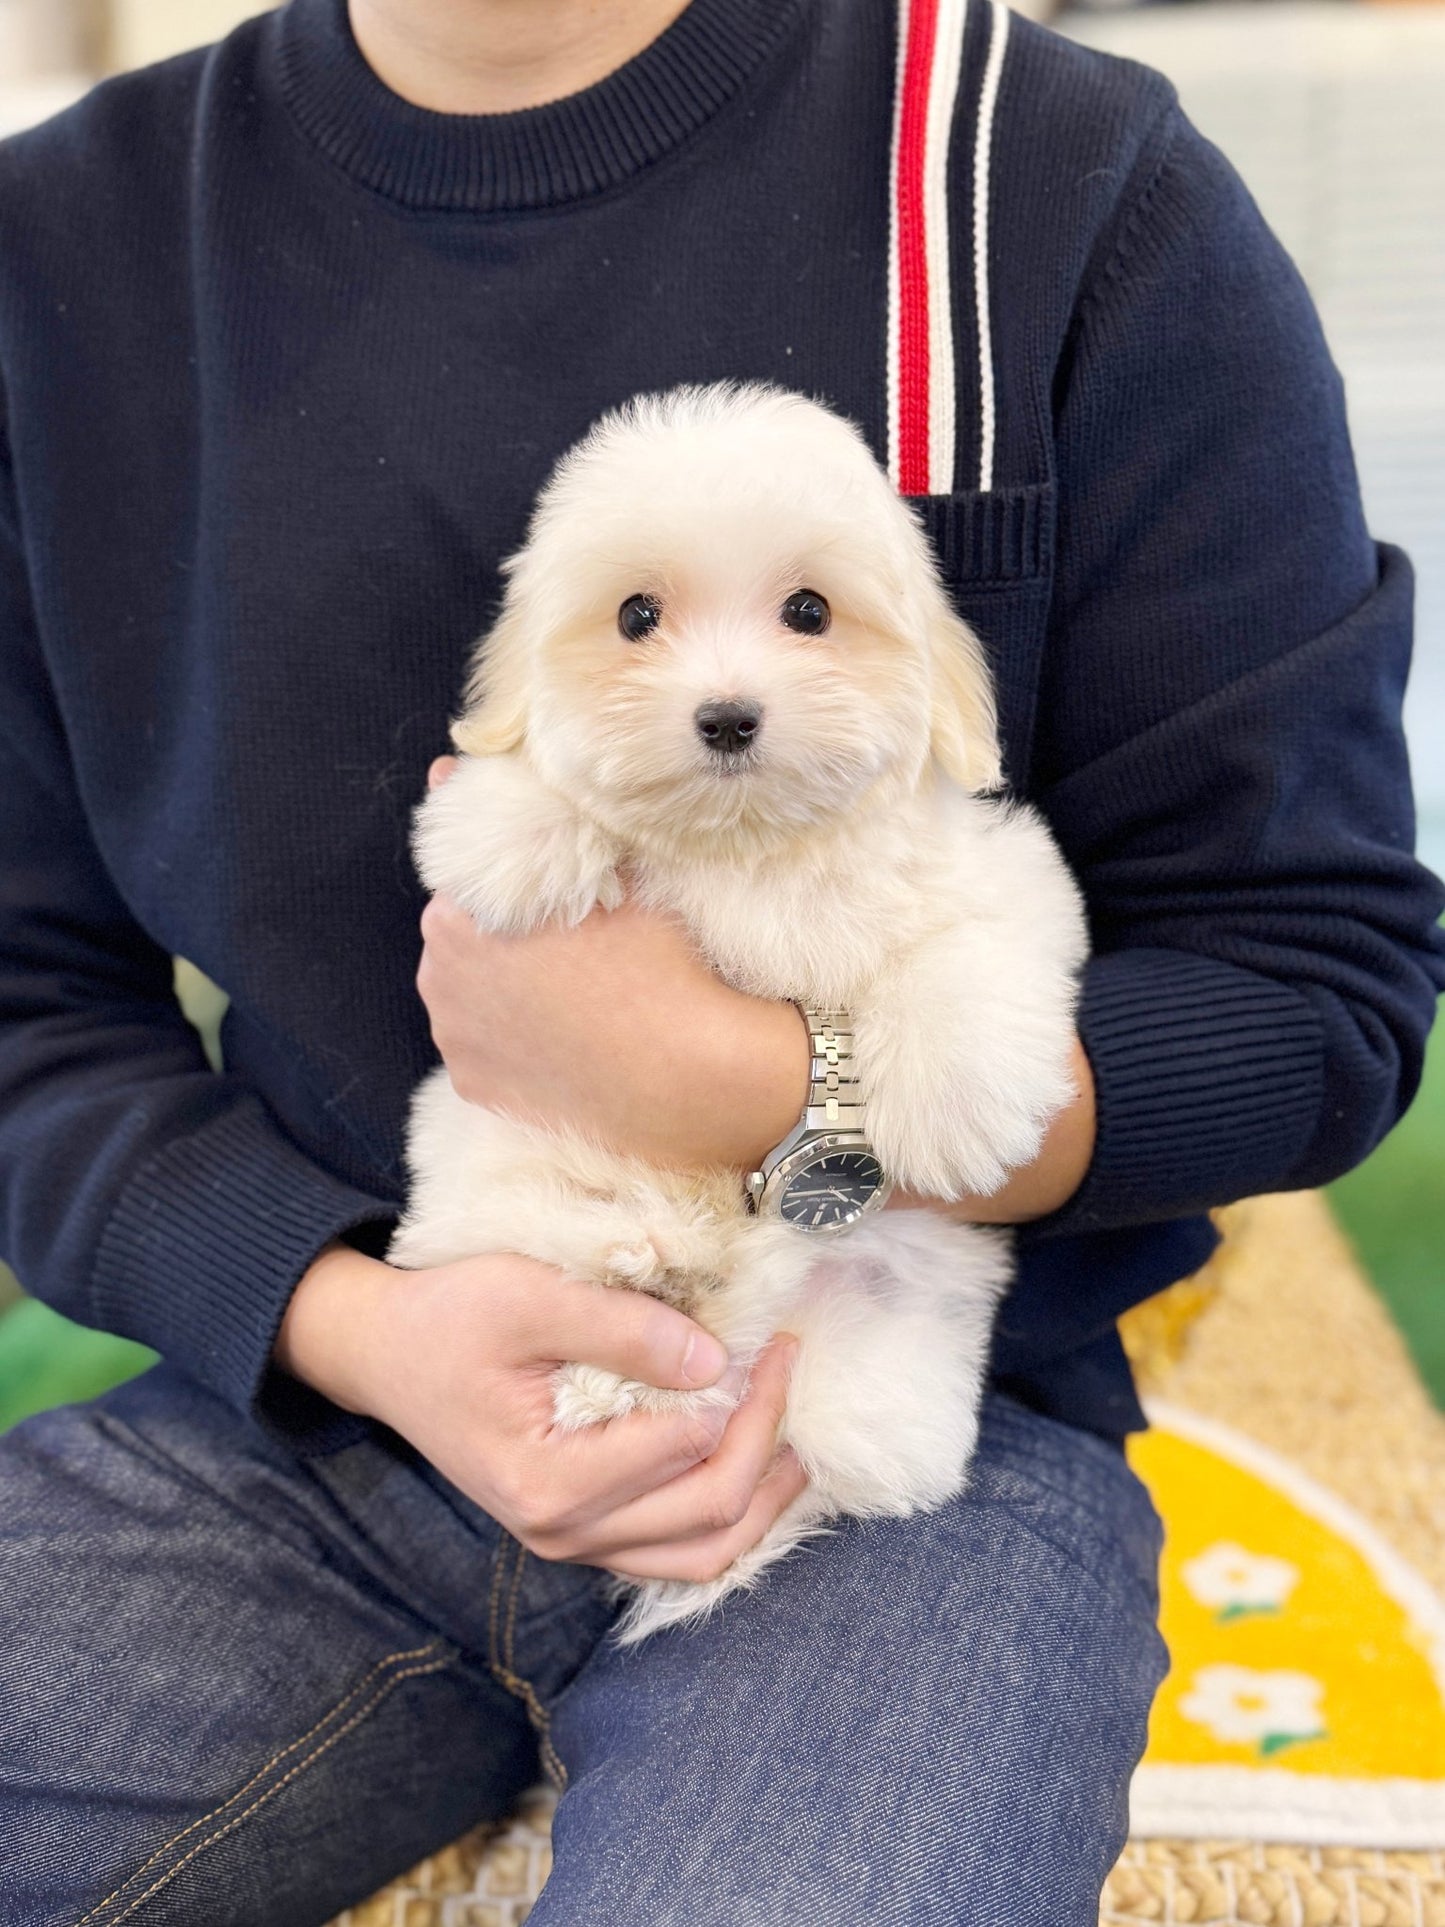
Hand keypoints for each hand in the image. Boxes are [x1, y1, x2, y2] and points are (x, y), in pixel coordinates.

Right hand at [275, 1242, 806, 1581]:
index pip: (690, 1454)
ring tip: (797, 1436)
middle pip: (709, 1514)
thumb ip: (621, 1330)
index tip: (776, 1334)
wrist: (386, 1354)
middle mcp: (563, 1533)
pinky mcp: (580, 1532)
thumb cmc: (450, 1318)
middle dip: (768, 1439)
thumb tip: (716, 1364)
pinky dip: (726, 1518)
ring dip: (762, 1500)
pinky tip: (754, 1468)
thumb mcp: (527, 1298)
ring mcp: (573, 1542)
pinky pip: (673, 1552)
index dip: (750, 1396)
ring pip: (702, 1554)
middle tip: (790, 1362)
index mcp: (550, 1483)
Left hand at [419, 757, 1092, 1215]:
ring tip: (584, 980)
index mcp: (461, 909)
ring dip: (508, 977)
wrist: (703, 1077)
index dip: (512, 860)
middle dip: (507, 919)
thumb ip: (532, 811)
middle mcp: (440, 974)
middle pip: (465, 927)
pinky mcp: (478, 1088)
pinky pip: (488, 1044)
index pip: (464, 861)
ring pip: (474, 986)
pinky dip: (517, 1034)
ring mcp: (456, 1037)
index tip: (558, 879)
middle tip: (582, 928)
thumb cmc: (668, 955)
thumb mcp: (618, 860)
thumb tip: (450, 767)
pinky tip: (571, 1028)